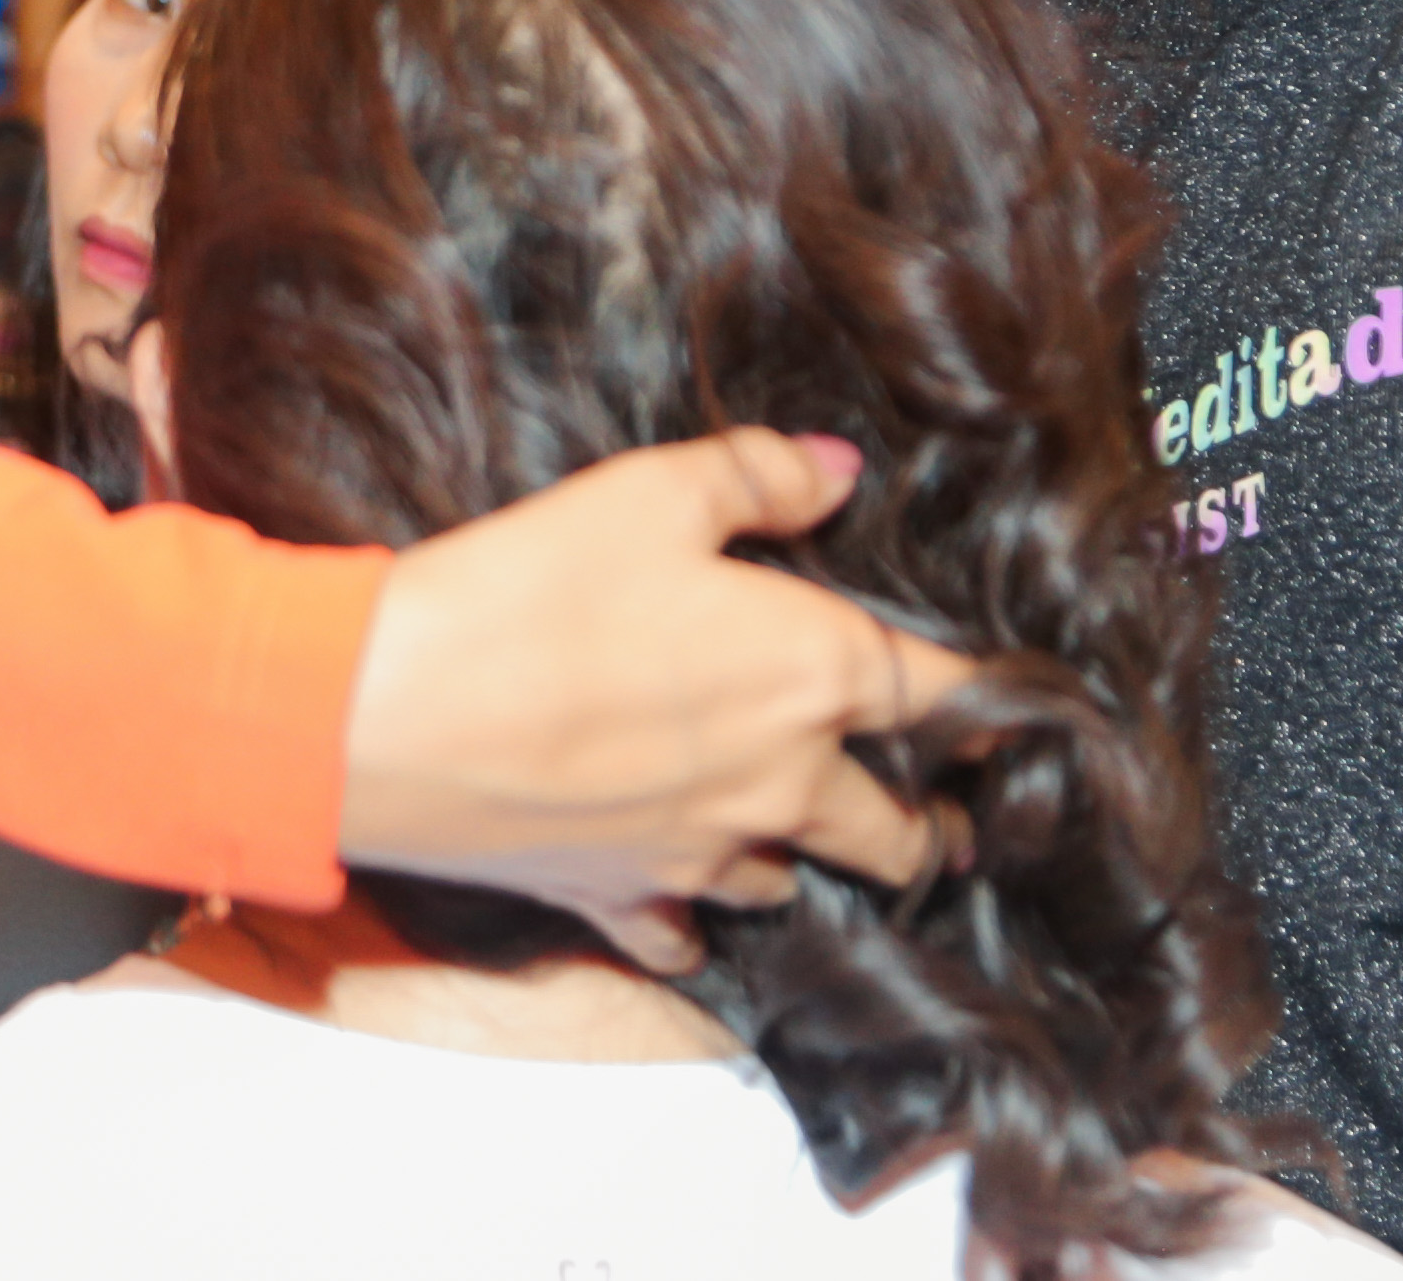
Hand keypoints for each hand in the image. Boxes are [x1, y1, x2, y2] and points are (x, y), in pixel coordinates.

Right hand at [341, 429, 973, 971]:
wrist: (396, 715)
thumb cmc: (534, 587)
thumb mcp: (651, 492)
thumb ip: (761, 476)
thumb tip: (839, 470)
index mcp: (813, 672)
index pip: (939, 693)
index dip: (980, 699)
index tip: (1006, 710)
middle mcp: (782, 781)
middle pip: (891, 828)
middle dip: (920, 821)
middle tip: (933, 817)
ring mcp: (702, 855)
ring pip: (790, 878)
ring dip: (801, 855)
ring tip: (798, 835)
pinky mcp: (622, 896)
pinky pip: (684, 932)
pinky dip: (690, 919)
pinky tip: (682, 903)